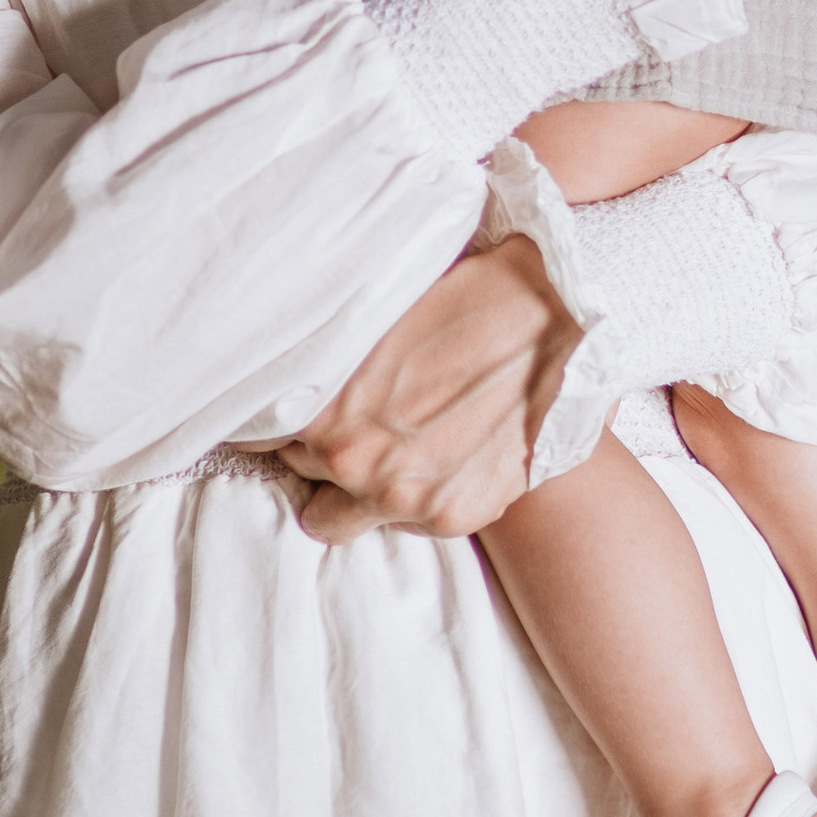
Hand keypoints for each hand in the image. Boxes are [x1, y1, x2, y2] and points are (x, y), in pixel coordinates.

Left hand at [275, 237, 577, 543]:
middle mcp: (353, 462)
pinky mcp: (455, 516)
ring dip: (356, 487)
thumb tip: (284, 350)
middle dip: (319, 446)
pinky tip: (439, 452)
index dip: (273, 417)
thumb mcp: (371, 313)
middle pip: (300, 470)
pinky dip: (416, 494)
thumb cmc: (462, 295)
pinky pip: (407, 521)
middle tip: (353, 413)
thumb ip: (324, 357)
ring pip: (338, 515)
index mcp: (321, 407)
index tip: (286, 408)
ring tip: (391, 442)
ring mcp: (405, 498)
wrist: (559, 317)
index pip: (256, 436)